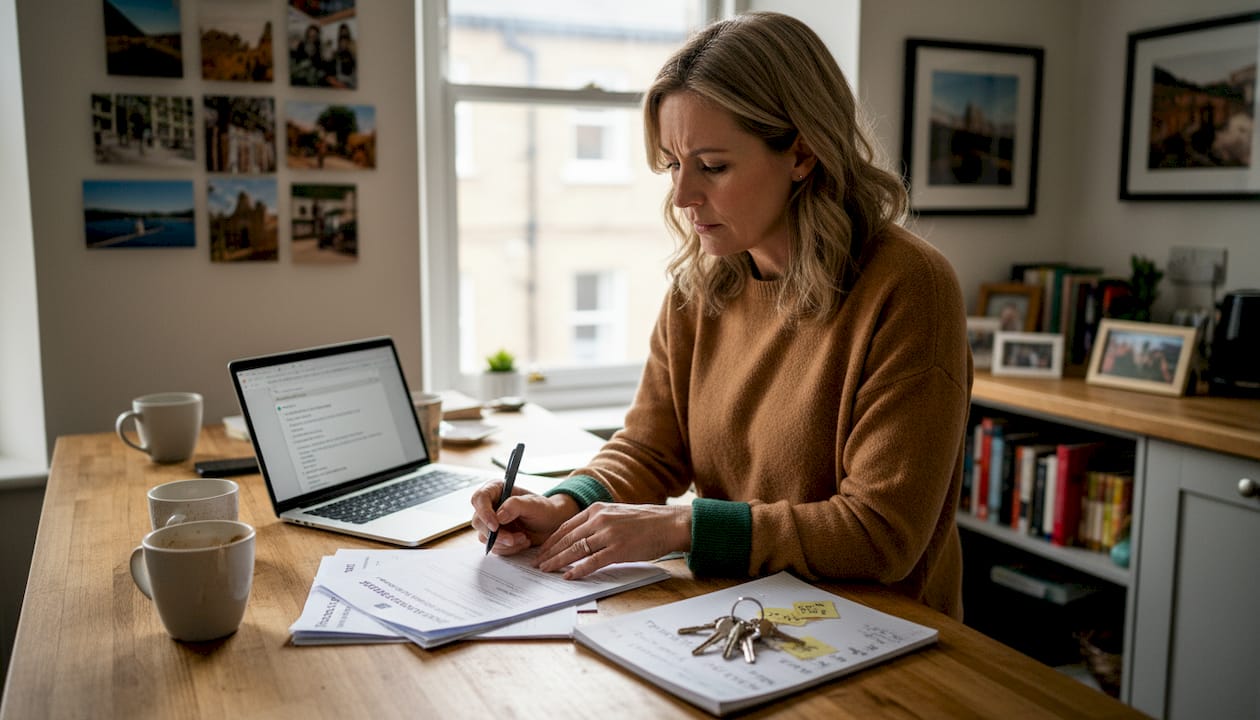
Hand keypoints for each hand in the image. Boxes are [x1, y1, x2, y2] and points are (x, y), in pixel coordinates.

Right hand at [470, 482, 577, 554]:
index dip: (484, 513)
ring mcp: (491, 522)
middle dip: (497, 534)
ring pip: (485, 537)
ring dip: (505, 542)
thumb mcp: (533, 504)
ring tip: (524, 538)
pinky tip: (522, 542)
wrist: (550, 525)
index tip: (495, 526)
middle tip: (513, 539)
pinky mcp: (495, 537)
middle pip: (478, 521)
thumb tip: (498, 516)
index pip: (479, 499)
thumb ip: (515, 506)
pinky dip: (509, 548)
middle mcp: (490, 506)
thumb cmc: (543, 510)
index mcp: (496, 490)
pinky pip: (494, 547)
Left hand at [535, 502, 690, 579]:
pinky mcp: (618, 549)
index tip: (542, 550)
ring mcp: (608, 534)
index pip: (567, 526)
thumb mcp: (617, 514)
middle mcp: (600, 519)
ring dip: (558, 561)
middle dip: (550, 552)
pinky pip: (592, 562)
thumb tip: (582, 538)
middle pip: (567, 538)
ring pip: (575, 549)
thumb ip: (599, 523)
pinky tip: (569, 576)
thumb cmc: (646, 522)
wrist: (669, 524)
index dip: (552, 540)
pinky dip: (578, 570)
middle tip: (537, 563)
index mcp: (598, 509)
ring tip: (546, 570)